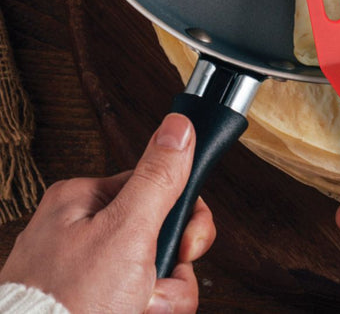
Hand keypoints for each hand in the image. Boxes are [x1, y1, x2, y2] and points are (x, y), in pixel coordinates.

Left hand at [0, 113, 214, 313]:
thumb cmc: (67, 306)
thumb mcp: (126, 231)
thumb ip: (158, 177)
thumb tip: (178, 125)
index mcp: (82, 200)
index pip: (156, 186)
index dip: (184, 216)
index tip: (190, 244)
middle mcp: (80, 232)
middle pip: (159, 232)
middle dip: (171, 266)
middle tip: (159, 286)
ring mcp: (84, 272)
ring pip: (153, 270)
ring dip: (164, 297)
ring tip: (142, 311)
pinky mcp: (90, 303)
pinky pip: (138, 297)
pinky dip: (148, 312)